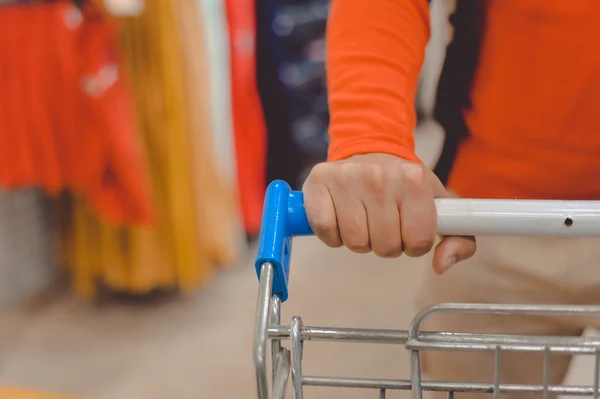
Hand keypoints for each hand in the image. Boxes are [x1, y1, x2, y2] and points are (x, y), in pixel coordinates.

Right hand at [303, 153, 475, 273]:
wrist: (369, 152)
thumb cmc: (404, 185)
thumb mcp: (440, 205)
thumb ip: (459, 238)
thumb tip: (441, 264)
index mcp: (414, 180)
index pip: (418, 241)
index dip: (413, 244)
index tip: (408, 231)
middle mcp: (379, 176)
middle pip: (385, 246)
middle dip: (385, 244)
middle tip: (382, 224)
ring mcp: (347, 178)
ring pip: (355, 242)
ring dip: (359, 241)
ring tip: (363, 220)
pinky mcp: (319, 182)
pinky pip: (326, 231)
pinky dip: (332, 235)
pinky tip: (340, 219)